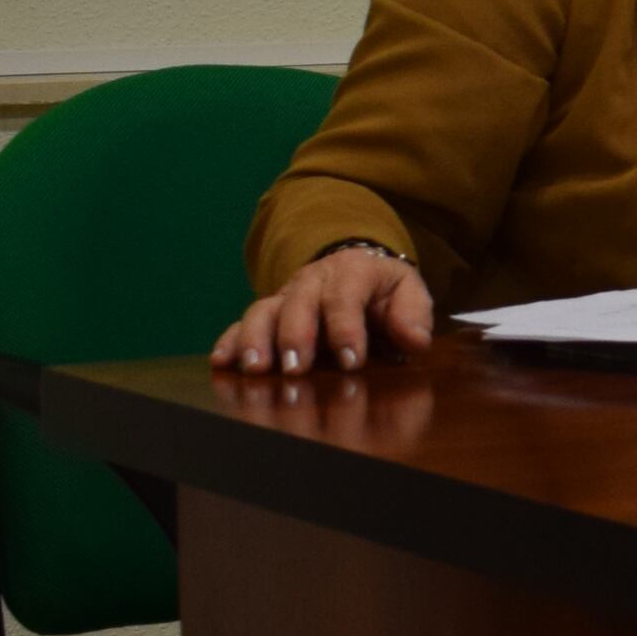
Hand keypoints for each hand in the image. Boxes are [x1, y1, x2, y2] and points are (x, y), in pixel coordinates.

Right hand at [215, 244, 434, 373]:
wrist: (354, 266)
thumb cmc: (383, 288)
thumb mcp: (408, 292)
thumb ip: (413, 315)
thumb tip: (415, 341)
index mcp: (352, 271)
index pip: (345, 297)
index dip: (346, 328)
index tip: (351, 360)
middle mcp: (312, 280)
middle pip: (298, 303)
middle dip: (296, 336)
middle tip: (296, 369)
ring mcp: (285, 295)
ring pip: (263, 311)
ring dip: (256, 340)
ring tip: (255, 369)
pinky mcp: (268, 311)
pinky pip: (242, 322)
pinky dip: (230, 340)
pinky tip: (221, 362)